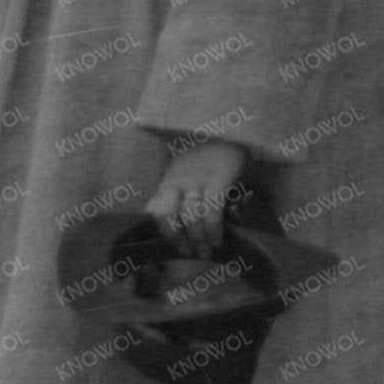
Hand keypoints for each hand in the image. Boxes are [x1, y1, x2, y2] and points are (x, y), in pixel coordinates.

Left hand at [146, 137, 250, 254]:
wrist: (231, 128)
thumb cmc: (209, 153)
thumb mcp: (185, 171)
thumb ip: (175, 192)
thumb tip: (163, 215)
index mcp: (169, 181)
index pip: (153, 209)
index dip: (160, 232)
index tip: (171, 249)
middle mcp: (178, 181)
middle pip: (164, 214)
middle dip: (175, 239)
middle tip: (188, 255)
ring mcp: (198, 180)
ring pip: (189, 216)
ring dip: (198, 239)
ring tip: (206, 254)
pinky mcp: (219, 179)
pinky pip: (212, 209)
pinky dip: (213, 228)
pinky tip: (218, 240)